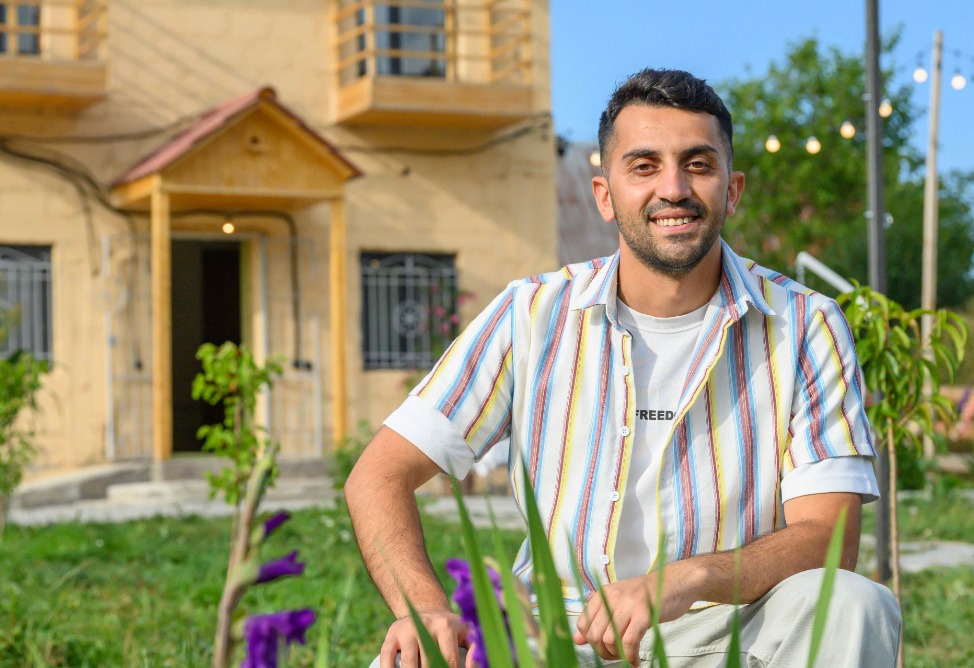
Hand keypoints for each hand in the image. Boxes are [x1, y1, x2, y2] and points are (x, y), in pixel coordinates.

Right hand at [379, 609, 471, 667]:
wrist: (424, 609)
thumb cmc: (450, 629)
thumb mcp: (466, 633)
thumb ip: (475, 651)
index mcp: (446, 626)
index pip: (449, 661)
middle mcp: (425, 625)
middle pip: (429, 664)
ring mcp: (406, 630)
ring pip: (409, 664)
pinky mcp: (391, 635)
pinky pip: (387, 657)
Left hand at [573, 564, 698, 665]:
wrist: (674, 583)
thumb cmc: (647, 596)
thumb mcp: (619, 603)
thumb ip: (597, 620)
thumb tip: (577, 640)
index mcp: (603, 594)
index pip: (583, 624)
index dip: (590, 641)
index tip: (603, 647)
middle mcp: (612, 597)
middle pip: (595, 635)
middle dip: (603, 652)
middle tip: (616, 656)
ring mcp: (627, 605)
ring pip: (610, 640)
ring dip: (618, 656)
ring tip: (627, 657)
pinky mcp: (643, 614)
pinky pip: (629, 642)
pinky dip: (630, 657)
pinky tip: (636, 660)